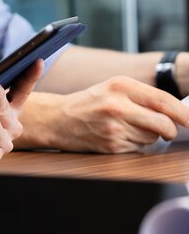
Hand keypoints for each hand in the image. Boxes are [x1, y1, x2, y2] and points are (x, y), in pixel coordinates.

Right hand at [49, 77, 188, 152]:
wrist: (56, 119)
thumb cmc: (88, 103)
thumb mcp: (113, 88)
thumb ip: (143, 96)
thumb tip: (178, 112)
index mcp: (120, 85)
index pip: (164, 100)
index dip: (184, 114)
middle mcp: (117, 105)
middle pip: (163, 123)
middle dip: (169, 130)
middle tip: (166, 130)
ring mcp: (114, 127)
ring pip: (152, 137)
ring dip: (148, 136)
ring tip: (127, 127)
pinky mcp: (111, 145)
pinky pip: (138, 148)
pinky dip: (135, 144)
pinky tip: (118, 136)